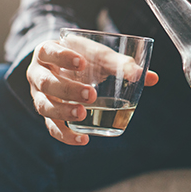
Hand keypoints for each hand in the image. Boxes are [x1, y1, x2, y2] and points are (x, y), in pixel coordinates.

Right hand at [27, 38, 158, 145]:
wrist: (63, 66)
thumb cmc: (82, 57)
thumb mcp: (98, 55)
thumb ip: (121, 64)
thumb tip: (152, 78)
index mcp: (47, 52)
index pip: (48, 51)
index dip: (63, 57)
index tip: (82, 62)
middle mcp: (38, 74)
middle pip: (47, 83)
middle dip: (68, 90)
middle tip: (91, 94)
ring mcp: (39, 96)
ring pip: (45, 106)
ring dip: (64, 112)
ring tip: (83, 115)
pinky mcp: (47, 115)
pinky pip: (52, 127)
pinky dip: (66, 135)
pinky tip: (83, 140)